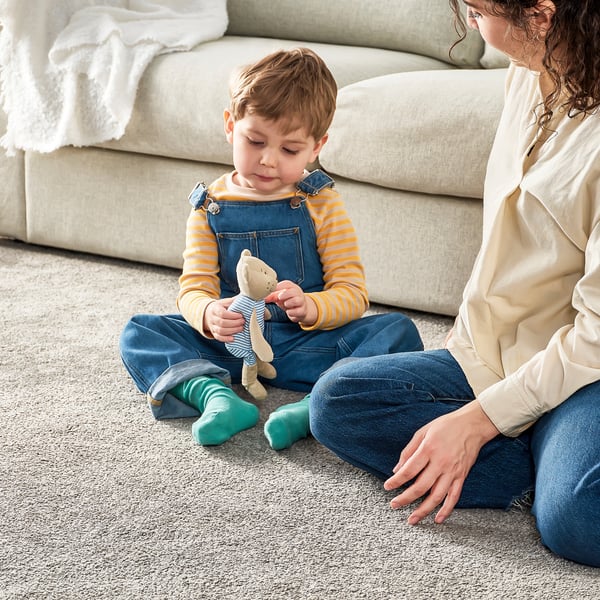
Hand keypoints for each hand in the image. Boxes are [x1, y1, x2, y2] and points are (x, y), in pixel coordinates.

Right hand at [203, 297, 244, 341]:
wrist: (208, 313)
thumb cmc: (220, 307)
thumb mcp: (225, 302)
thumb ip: (235, 300)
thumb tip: (248, 294)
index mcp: (215, 309)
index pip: (222, 313)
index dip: (232, 315)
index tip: (241, 315)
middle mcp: (212, 318)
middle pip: (222, 323)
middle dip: (234, 323)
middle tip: (243, 322)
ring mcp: (212, 326)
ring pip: (220, 331)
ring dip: (232, 331)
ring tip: (241, 328)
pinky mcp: (214, 333)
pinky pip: (218, 337)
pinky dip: (226, 339)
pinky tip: (233, 338)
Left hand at [264, 280, 316, 324]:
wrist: (301, 310)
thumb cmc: (289, 301)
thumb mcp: (280, 297)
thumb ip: (272, 296)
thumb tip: (263, 298)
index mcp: (292, 287)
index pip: (287, 284)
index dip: (279, 286)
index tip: (273, 290)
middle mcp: (298, 293)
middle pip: (294, 291)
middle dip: (285, 294)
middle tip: (279, 297)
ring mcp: (301, 302)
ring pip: (296, 301)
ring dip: (289, 303)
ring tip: (285, 304)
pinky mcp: (302, 311)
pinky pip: (297, 311)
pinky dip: (291, 312)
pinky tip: (289, 312)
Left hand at [383, 401, 498, 524]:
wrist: (472, 425)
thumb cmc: (446, 426)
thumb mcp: (423, 432)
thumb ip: (409, 451)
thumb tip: (397, 469)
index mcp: (428, 449)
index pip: (409, 470)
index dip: (396, 481)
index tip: (387, 487)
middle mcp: (440, 463)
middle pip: (420, 487)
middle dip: (405, 499)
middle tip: (394, 505)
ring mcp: (452, 472)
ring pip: (436, 496)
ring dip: (423, 510)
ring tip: (412, 519)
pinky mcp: (462, 476)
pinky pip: (454, 497)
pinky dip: (446, 510)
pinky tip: (438, 519)